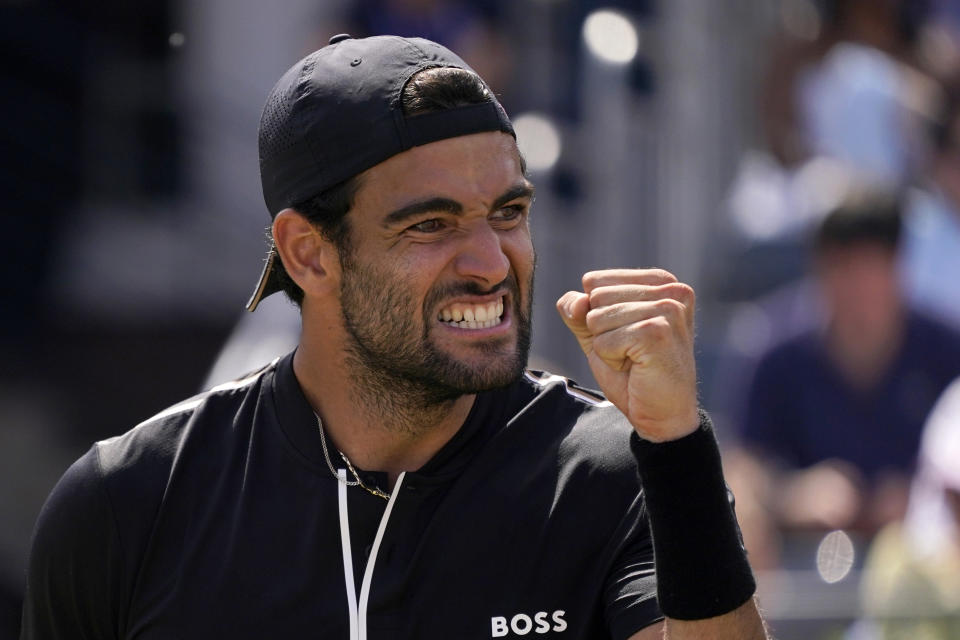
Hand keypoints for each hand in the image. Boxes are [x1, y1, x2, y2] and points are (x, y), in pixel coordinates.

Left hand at [557, 268, 698, 441]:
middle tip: (632, 351)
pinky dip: (611, 359)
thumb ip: (577, 310)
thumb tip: (577, 300)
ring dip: (607, 346)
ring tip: (635, 359)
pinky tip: (637, 367)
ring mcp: (667, 309)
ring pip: (596, 318)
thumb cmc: (633, 372)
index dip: (597, 314)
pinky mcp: (657, 333)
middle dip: (602, 330)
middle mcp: (670, 289)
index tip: (627, 335)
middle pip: (595, 297)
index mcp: (659, 281)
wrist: (661, 414)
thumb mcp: (597, 333)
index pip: (594, 281)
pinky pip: (603, 340)